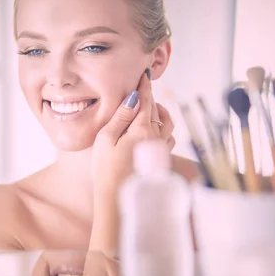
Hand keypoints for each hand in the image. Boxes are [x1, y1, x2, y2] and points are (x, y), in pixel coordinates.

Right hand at [92, 70, 174, 198]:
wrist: (118, 201)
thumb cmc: (106, 171)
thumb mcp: (106, 139)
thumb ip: (121, 116)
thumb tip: (134, 97)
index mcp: (142, 129)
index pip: (146, 100)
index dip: (144, 85)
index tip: (144, 74)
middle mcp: (157, 138)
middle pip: (157, 109)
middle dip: (151, 97)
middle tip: (143, 88)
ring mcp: (161, 151)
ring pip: (167, 123)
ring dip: (159, 112)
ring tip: (149, 109)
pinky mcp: (161, 161)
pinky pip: (168, 138)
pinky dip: (163, 129)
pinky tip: (154, 131)